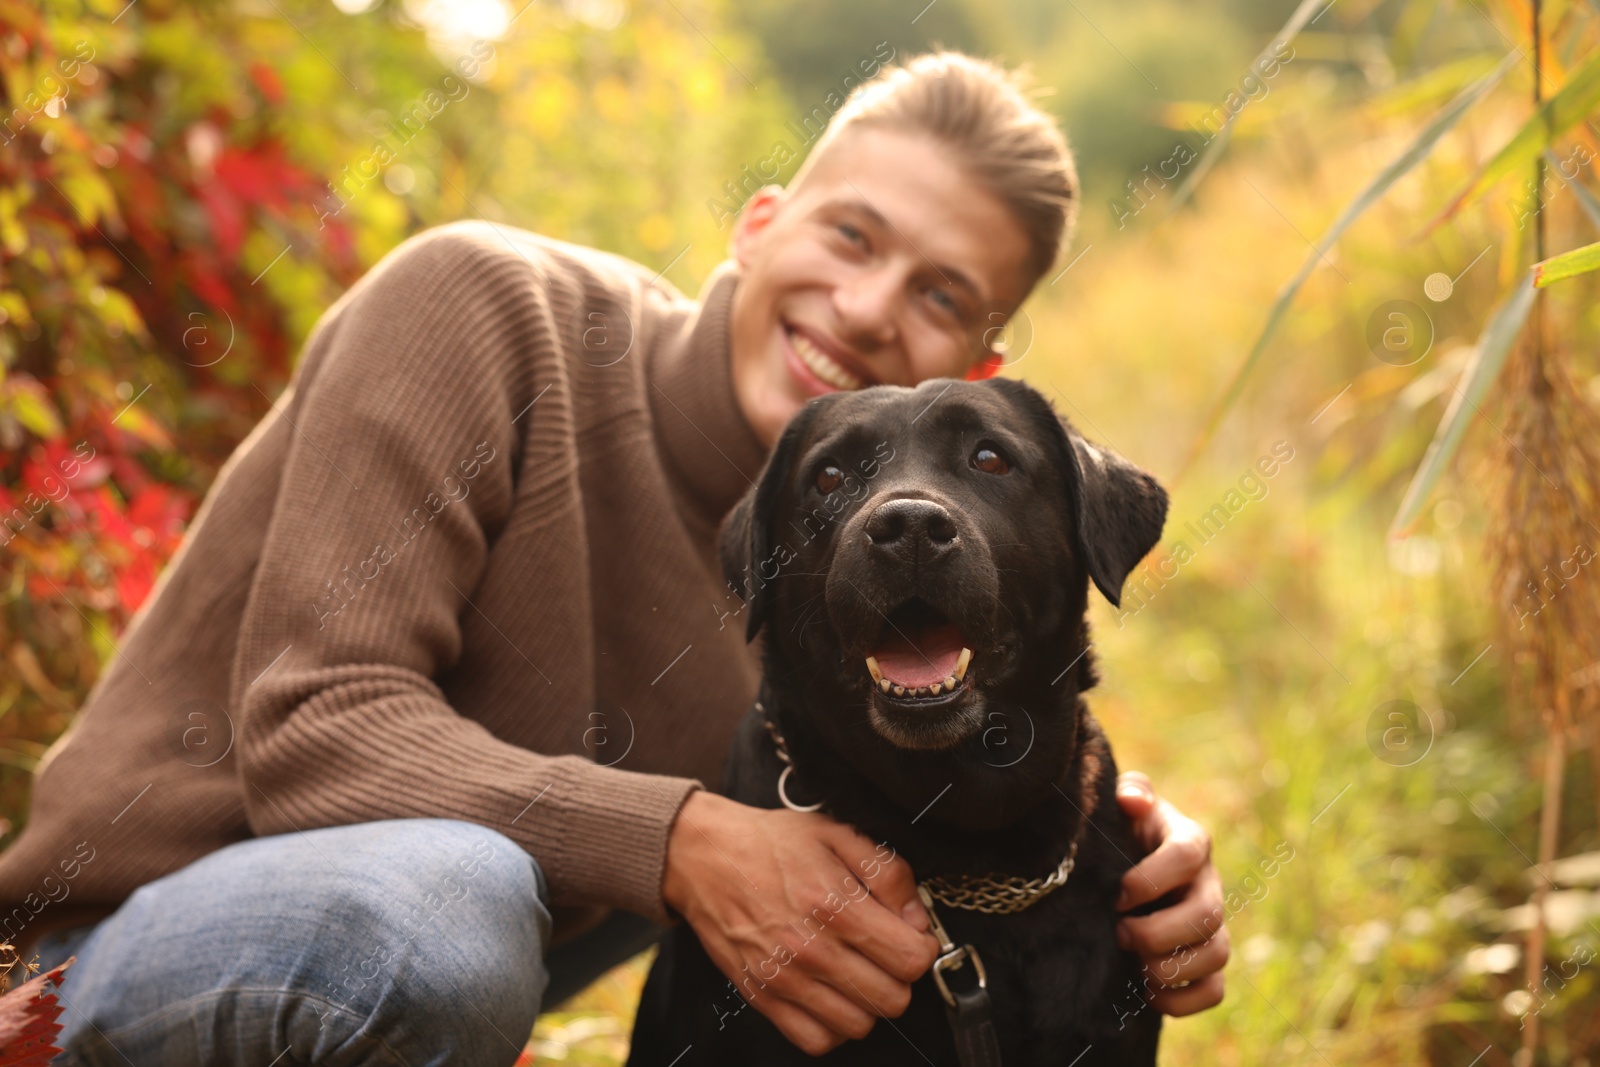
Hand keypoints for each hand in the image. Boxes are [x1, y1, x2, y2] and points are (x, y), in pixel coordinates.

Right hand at [662, 791, 939, 1053]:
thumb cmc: (772, 843)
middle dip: (899, 976)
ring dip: (867, 1001)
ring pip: (859, 1024)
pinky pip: (816, 1040)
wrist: (704, 857)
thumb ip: (888, 872)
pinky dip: (832, 1025)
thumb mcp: (837, 834)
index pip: (911, 960)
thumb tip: (917, 918)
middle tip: (884, 952)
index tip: (911, 935)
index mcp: (835, 905)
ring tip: (856, 971)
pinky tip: (831, 993)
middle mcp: (812, 949)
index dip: (922, 947)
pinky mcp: (762, 998)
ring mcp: (785, 980)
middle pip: (892, 999)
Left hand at [1113, 771, 1228, 1015]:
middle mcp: (1208, 884)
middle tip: (1120, 934)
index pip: (1188, 855)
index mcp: (1189, 841)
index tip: (1116, 894)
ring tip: (1134, 964)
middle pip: (1207, 915)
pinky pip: (1214, 991)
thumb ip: (1130, 792)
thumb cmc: (1120, 830)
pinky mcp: (1207, 961)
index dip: (1152, 879)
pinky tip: (1148, 991)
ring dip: (1172, 967)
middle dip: (1158, 932)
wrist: (1120, 867)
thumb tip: (1132, 799)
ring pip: (1218, 954)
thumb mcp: (1119, 803)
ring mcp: (1213, 925)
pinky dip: (1182, 1000)